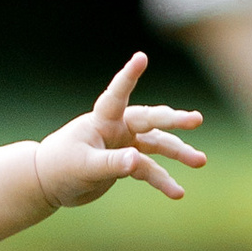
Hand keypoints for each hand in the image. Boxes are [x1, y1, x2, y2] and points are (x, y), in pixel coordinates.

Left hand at [34, 56, 206, 209]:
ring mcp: (125, 144)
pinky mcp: (127, 163)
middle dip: (173, 120)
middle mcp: (117, 127)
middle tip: (196, 120)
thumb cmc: (60, 167)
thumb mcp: (85, 166)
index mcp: (102, 120)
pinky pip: (151, 170)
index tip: (141, 57)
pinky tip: (177, 193)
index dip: (129, 76)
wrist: (50, 183)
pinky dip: (163, 181)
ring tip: (200, 161)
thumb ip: (112, 163)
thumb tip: (138, 160)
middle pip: (150, 119)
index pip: (117, 94)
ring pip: (158, 144)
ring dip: (178, 152)